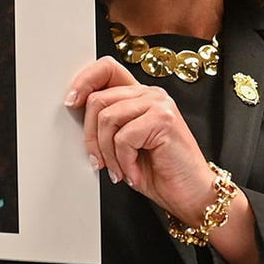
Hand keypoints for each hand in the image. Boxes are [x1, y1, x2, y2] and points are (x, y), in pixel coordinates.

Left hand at [65, 56, 215, 225]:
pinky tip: (134, 174)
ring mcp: (159, 104)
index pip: (106, 68)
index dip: (84, 81)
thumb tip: (76, 110)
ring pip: (107, 119)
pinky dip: (124, 162)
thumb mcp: (124, 144)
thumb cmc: (159, 172)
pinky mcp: (163, 119)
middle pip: (99, 99)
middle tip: (99, 162)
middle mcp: (150, 94)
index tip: (71, 103)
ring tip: (120, 170)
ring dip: (108, 153)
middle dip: (91, 137)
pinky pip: (124, 137)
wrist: (191, 195)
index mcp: (140, 95)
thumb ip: (108, 123)